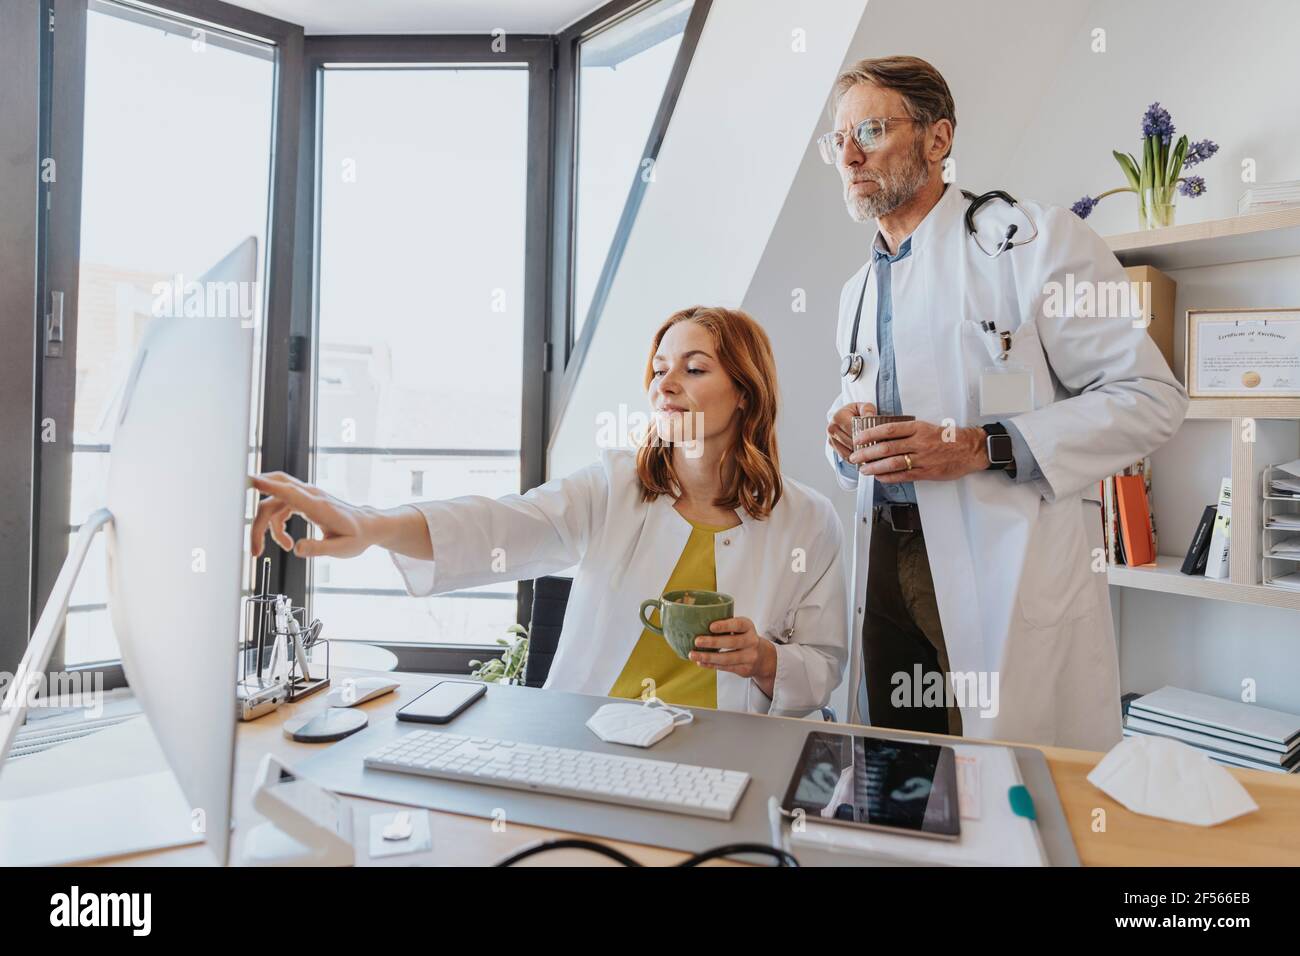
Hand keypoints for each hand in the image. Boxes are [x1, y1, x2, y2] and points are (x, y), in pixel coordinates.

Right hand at [250, 472, 371, 558]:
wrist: (367, 526)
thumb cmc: (357, 537)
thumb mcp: (342, 549)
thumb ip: (319, 549)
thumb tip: (297, 550)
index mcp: (318, 505)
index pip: (289, 491)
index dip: (268, 486)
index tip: (249, 480)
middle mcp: (310, 495)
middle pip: (273, 496)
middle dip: (258, 520)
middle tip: (256, 548)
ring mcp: (306, 495)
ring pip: (273, 502)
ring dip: (266, 527)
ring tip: (277, 548)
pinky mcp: (303, 500)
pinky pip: (279, 507)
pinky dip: (276, 526)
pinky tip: (287, 542)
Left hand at [689, 616, 776, 697]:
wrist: (762, 657)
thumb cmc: (743, 638)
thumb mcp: (740, 628)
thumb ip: (725, 625)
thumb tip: (697, 624)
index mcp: (748, 627)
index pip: (738, 625)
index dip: (724, 626)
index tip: (710, 626)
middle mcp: (751, 641)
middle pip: (732, 642)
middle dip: (713, 642)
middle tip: (697, 641)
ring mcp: (750, 657)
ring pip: (727, 658)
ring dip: (708, 657)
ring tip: (693, 655)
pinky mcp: (745, 669)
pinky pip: (726, 668)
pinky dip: (711, 665)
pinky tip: (700, 662)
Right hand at [827, 401, 876, 460]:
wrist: (845, 416)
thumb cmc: (856, 412)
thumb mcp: (864, 407)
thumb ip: (868, 410)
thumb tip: (870, 417)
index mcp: (838, 417)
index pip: (854, 431)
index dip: (867, 436)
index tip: (878, 439)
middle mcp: (831, 428)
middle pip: (851, 443)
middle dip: (865, 446)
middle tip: (878, 450)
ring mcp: (830, 439)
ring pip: (849, 452)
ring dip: (861, 455)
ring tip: (873, 454)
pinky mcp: (832, 447)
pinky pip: (846, 457)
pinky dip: (856, 459)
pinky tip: (865, 457)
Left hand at [849, 420, 988, 482]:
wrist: (970, 449)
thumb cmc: (947, 438)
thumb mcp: (927, 427)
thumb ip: (908, 432)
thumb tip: (884, 436)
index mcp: (918, 428)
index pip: (889, 429)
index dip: (870, 434)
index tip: (858, 438)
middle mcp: (919, 442)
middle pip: (886, 447)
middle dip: (867, 453)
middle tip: (855, 456)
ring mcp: (922, 459)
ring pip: (893, 463)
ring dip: (875, 467)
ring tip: (864, 469)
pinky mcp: (927, 472)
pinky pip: (903, 476)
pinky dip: (889, 477)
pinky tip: (879, 477)